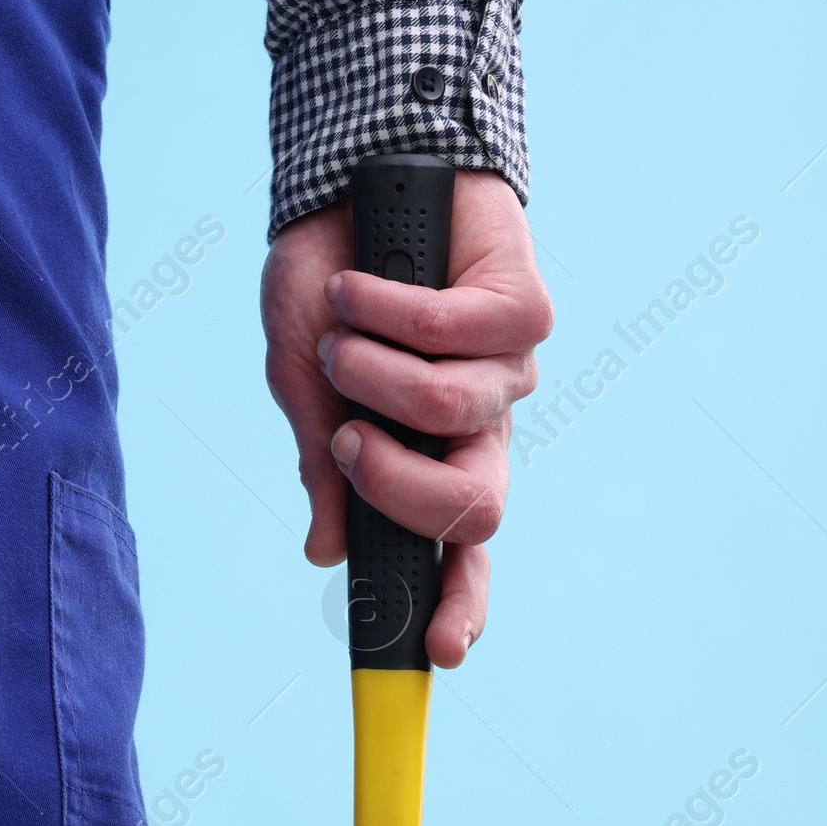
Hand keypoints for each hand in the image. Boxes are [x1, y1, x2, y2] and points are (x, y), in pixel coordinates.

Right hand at [260, 170, 551, 667]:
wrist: (347, 173)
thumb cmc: (325, 279)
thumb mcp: (301, 378)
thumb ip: (320, 463)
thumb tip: (326, 551)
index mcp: (430, 452)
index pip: (459, 548)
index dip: (458, 604)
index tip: (435, 652)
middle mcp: (480, 421)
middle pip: (479, 506)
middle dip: (402, 485)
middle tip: (348, 441)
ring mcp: (510, 366)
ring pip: (453, 410)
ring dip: (373, 370)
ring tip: (342, 326)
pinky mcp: (525, 304)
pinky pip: (457, 335)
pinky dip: (391, 311)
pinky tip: (362, 286)